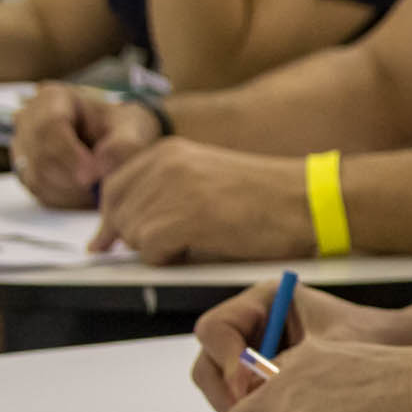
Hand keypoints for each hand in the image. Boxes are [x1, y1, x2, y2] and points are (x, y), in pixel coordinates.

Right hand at [13, 83, 152, 211]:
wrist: (117, 143)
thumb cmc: (122, 129)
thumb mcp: (132, 129)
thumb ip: (122, 146)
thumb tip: (100, 168)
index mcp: (52, 98)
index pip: (49, 126)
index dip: (69, 155)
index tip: (93, 177)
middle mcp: (28, 121)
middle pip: (40, 156)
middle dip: (73, 178)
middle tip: (102, 189)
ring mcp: (23, 148)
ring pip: (38, 178)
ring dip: (71, 192)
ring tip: (99, 190)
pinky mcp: (27, 173)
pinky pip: (40, 193)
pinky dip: (67, 200)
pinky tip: (88, 195)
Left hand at [96, 141, 309, 261]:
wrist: (304, 200)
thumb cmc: (264, 198)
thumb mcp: (203, 179)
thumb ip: (162, 192)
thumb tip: (121, 230)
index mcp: (167, 151)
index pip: (113, 186)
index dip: (110, 219)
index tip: (106, 241)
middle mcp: (164, 164)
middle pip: (117, 213)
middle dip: (130, 238)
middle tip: (160, 251)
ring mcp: (173, 189)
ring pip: (132, 235)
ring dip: (155, 250)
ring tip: (191, 244)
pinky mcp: (184, 218)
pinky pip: (150, 252)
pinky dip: (168, 260)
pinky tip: (196, 251)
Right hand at [188, 279, 386, 411]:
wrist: (405, 360)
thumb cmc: (375, 341)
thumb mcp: (328, 348)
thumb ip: (287, 370)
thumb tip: (245, 398)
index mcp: (265, 303)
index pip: (215, 330)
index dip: (226, 362)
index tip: (253, 388)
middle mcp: (254, 328)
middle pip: (210, 364)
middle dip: (227, 396)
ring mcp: (256, 359)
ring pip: (220, 391)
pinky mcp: (266, 387)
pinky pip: (242, 408)